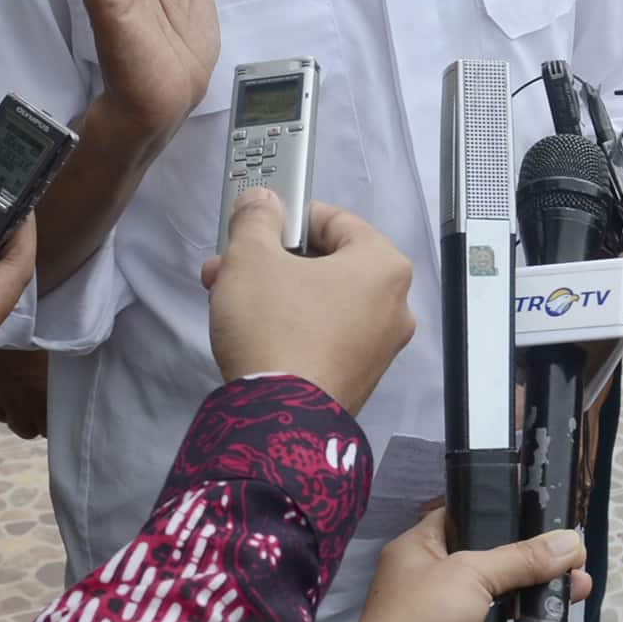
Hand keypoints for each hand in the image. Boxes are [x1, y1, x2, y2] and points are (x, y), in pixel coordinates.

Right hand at [200, 194, 414, 414]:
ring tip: (229, 296)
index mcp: (384, 265)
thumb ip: (256, 218)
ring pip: (321, 301)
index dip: (289, 216)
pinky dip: (291, 326)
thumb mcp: (252, 257)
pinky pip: (323, 336)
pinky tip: (252, 331)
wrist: (279, 420)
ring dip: (275, 291)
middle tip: (233, 262)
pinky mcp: (357, 379)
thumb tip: (261, 201)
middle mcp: (394, 305)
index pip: (335, 219)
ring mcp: (378, 347)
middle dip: (274, 259)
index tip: (257, 223)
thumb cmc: (275, 327)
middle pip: (327, 263)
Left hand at [352, 504, 589, 621]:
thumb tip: (571, 542)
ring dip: (532, 598)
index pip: (463, 517)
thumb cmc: (420, 618)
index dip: (500, 515)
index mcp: (420, 547)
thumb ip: (521, 558)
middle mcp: (430, 578)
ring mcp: (444, 617)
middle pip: (490, 562)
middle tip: (572, 564)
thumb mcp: (471, 575)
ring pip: (497, 600)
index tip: (541, 521)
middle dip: (532, 564)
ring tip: (575, 590)